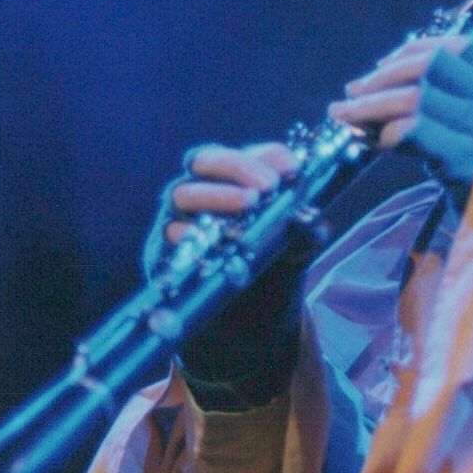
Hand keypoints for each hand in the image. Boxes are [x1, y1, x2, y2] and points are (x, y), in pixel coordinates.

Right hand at [144, 142, 309, 407]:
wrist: (246, 319)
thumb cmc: (270, 267)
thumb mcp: (297, 248)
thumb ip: (307, 232)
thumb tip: (310, 220)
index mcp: (235, 180)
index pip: (247, 154)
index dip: (270, 156)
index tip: (295, 169)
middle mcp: (201, 191)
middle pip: (205, 159)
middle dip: (238, 167)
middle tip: (269, 186)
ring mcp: (177, 218)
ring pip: (183, 192)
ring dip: (217, 195)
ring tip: (249, 205)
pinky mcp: (162, 252)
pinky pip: (169, 236)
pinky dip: (190, 234)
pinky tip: (212, 239)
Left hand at [328, 36, 472, 200]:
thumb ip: (472, 123)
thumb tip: (404, 108)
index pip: (466, 49)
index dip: (420, 49)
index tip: (388, 63)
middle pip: (433, 65)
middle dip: (385, 74)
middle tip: (353, 89)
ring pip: (416, 95)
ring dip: (371, 102)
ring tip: (343, 113)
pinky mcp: (467, 162)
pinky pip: (414, 130)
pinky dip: (386, 132)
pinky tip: (374, 144)